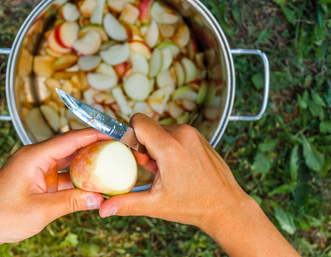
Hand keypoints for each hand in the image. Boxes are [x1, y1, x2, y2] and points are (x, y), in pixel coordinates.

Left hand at [0, 128, 109, 256]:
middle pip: (69, 147)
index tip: (112, 133)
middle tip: (115, 149)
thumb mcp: (41, 210)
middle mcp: (34, 157)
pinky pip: (60, 175)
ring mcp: (35, 169)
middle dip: (93, 148)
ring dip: (85, 165)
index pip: (69, 139)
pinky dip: (75, 179)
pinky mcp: (35, 180)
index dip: (93, 134)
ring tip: (108, 166)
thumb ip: (72, 202)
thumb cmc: (0, 216)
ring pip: (66, 162)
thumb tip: (98, 199)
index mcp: (33, 156)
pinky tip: (90, 185)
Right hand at [99, 114, 299, 256]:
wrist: (226, 206)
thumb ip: (126, 203)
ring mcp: (193, 134)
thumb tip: (103, 209)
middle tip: (152, 168)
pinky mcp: (199, 137)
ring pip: (162, 129)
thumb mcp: (156, 205)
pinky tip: (177, 165)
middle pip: (148, 127)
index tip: (134, 154)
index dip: (130, 135)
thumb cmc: (195, 205)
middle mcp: (183, 135)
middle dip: (143, 145)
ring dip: (157, 145)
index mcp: (170, 147)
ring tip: (165, 168)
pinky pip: (176, 132)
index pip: (138, 121)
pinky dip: (170, 145)